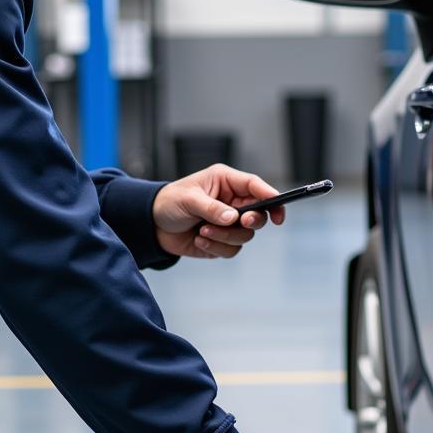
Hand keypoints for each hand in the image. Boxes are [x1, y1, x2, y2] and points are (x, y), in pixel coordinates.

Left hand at [153, 163, 286, 258]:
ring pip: (245, 235)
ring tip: (202, 230)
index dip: (271, 197)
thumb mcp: (188, 199)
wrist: (154, 226)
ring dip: (224, 236)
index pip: (256, 187)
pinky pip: (231, 249)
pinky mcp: (223, 241)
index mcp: (226, 182)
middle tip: (238, 221)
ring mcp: (229, 223)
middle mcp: (232, 202)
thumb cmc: (170, 202)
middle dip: (250, 221)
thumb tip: (232, 218)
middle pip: (259, 214)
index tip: (278, 212)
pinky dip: (215, 247)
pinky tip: (199, 239)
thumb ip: (211, 208)